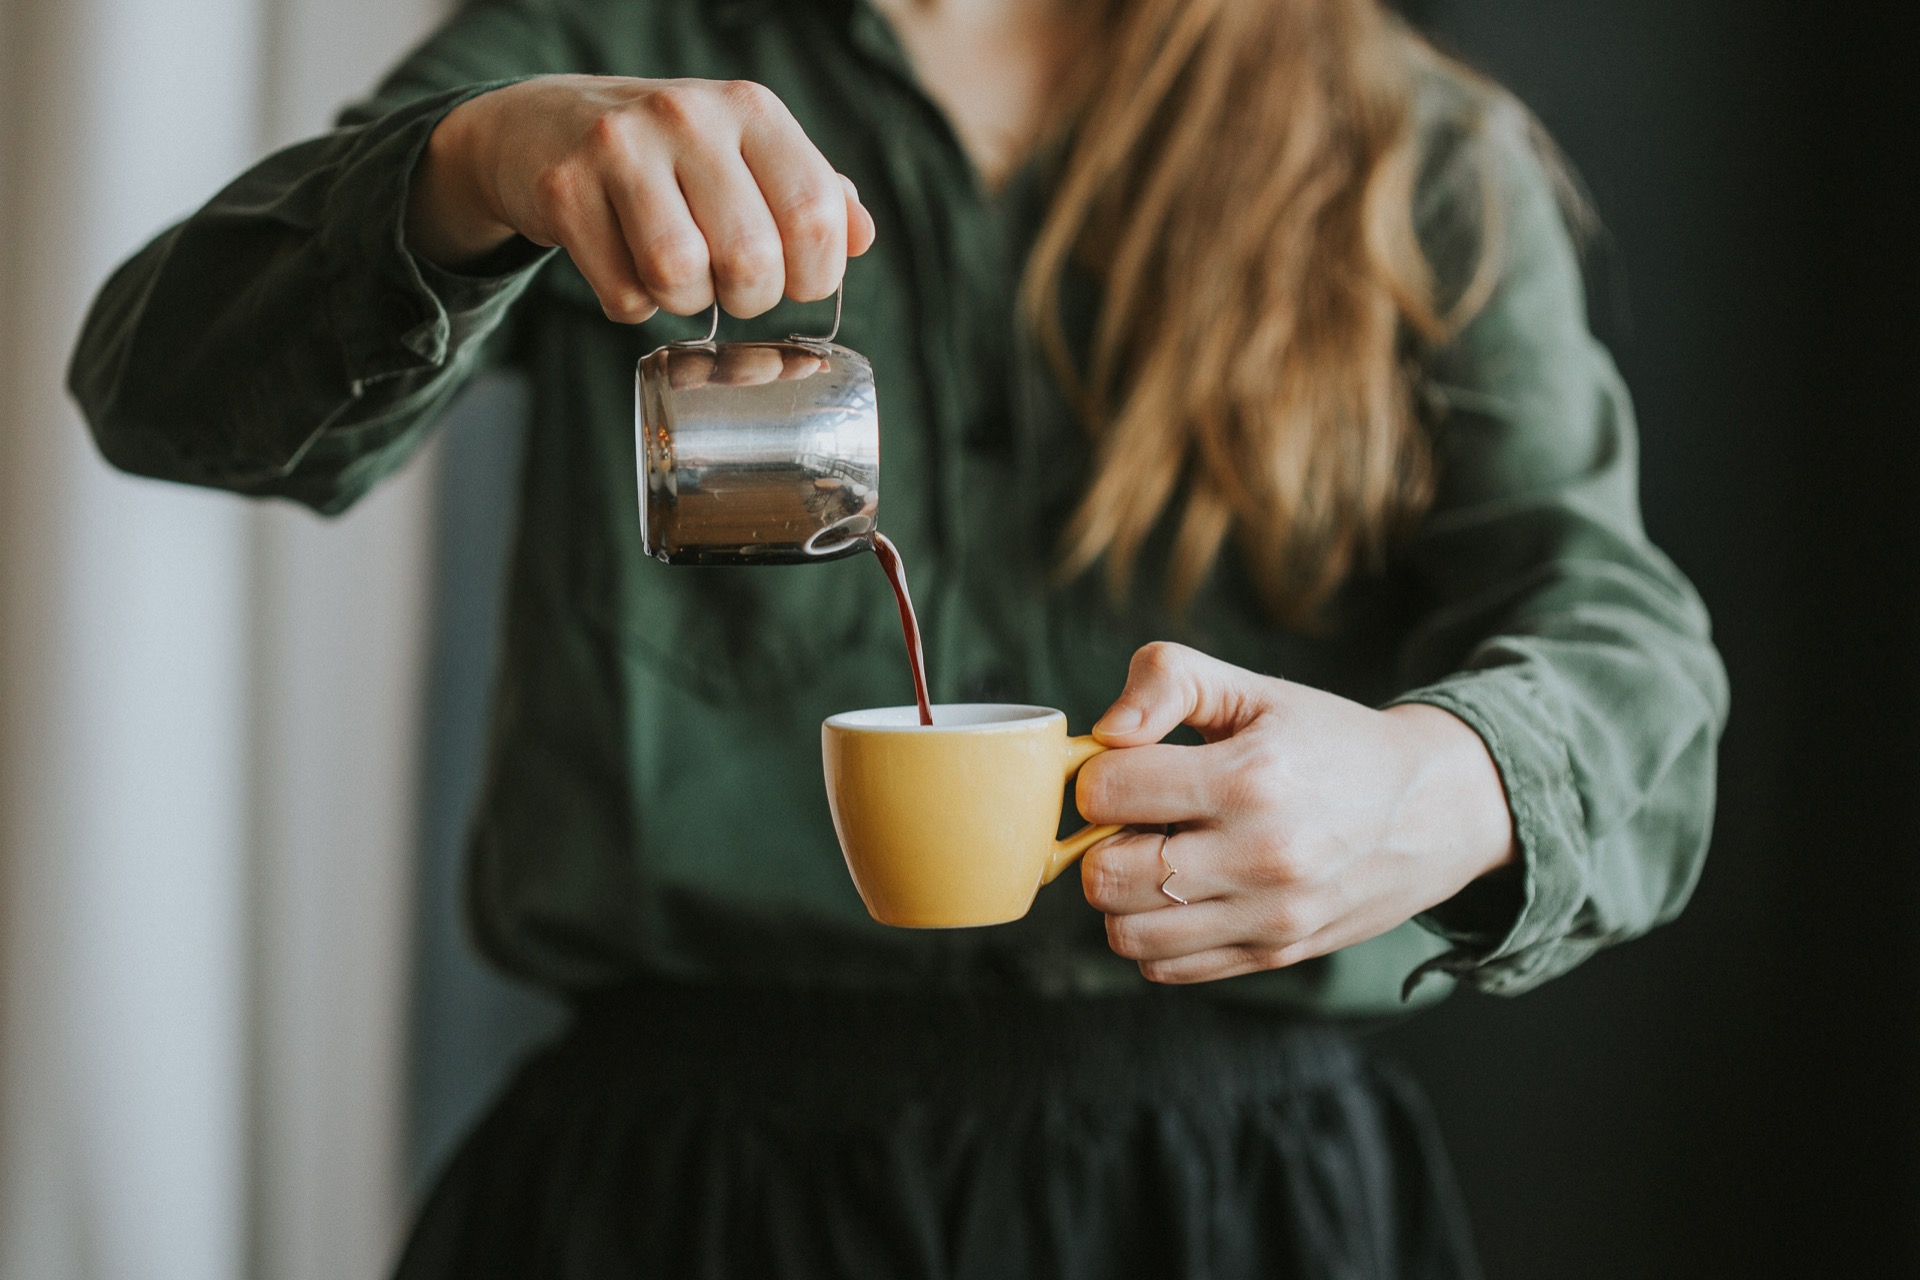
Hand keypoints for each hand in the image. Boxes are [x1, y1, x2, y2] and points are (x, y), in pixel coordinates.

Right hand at [405, 76, 876, 321]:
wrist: (543, 124)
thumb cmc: (670, 156)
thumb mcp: (747, 155)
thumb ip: (811, 194)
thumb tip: (860, 237)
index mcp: (751, 109)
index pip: (815, 214)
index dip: (814, 275)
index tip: (793, 281)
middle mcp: (689, 116)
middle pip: (750, 259)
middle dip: (749, 299)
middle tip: (731, 286)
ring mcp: (620, 148)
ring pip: (680, 277)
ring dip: (687, 303)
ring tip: (680, 276)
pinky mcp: (564, 188)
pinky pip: (622, 293)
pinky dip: (632, 304)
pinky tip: (626, 268)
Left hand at [1076, 643, 1518, 983]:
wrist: (1432, 810)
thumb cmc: (1329, 742)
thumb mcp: (1254, 689)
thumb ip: (1168, 679)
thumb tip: (1104, 732)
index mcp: (1251, 778)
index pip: (1107, 791)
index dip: (1099, 775)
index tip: (1125, 769)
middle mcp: (1261, 857)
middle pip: (1105, 875)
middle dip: (1100, 841)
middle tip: (1135, 819)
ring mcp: (1270, 917)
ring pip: (1126, 934)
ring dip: (1122, 895)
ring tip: (1157, 856)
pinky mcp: (1275, 955)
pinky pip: (1165, 967)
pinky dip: (1153, 934)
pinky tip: (1181, 893)